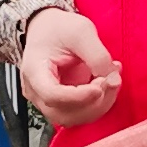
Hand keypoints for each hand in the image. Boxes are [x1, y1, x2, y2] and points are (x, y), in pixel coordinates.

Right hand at [18, 7, 123, 130]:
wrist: (47, 29)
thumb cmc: (58, 28)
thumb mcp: (81, 30)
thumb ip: (97, 55)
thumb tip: (111, 78)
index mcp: (34, 71)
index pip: (53, 95)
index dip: (79, 96)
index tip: (100, 85)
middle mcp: (36, 91)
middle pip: (64, 113)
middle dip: (95, 102)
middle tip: (112, 78)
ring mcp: (48, 101)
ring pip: (74, 118)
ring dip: (100, 105)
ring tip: (111, 78)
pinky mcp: (61, 104)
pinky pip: (80, 113)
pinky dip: (98, 103)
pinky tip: (106, 83)